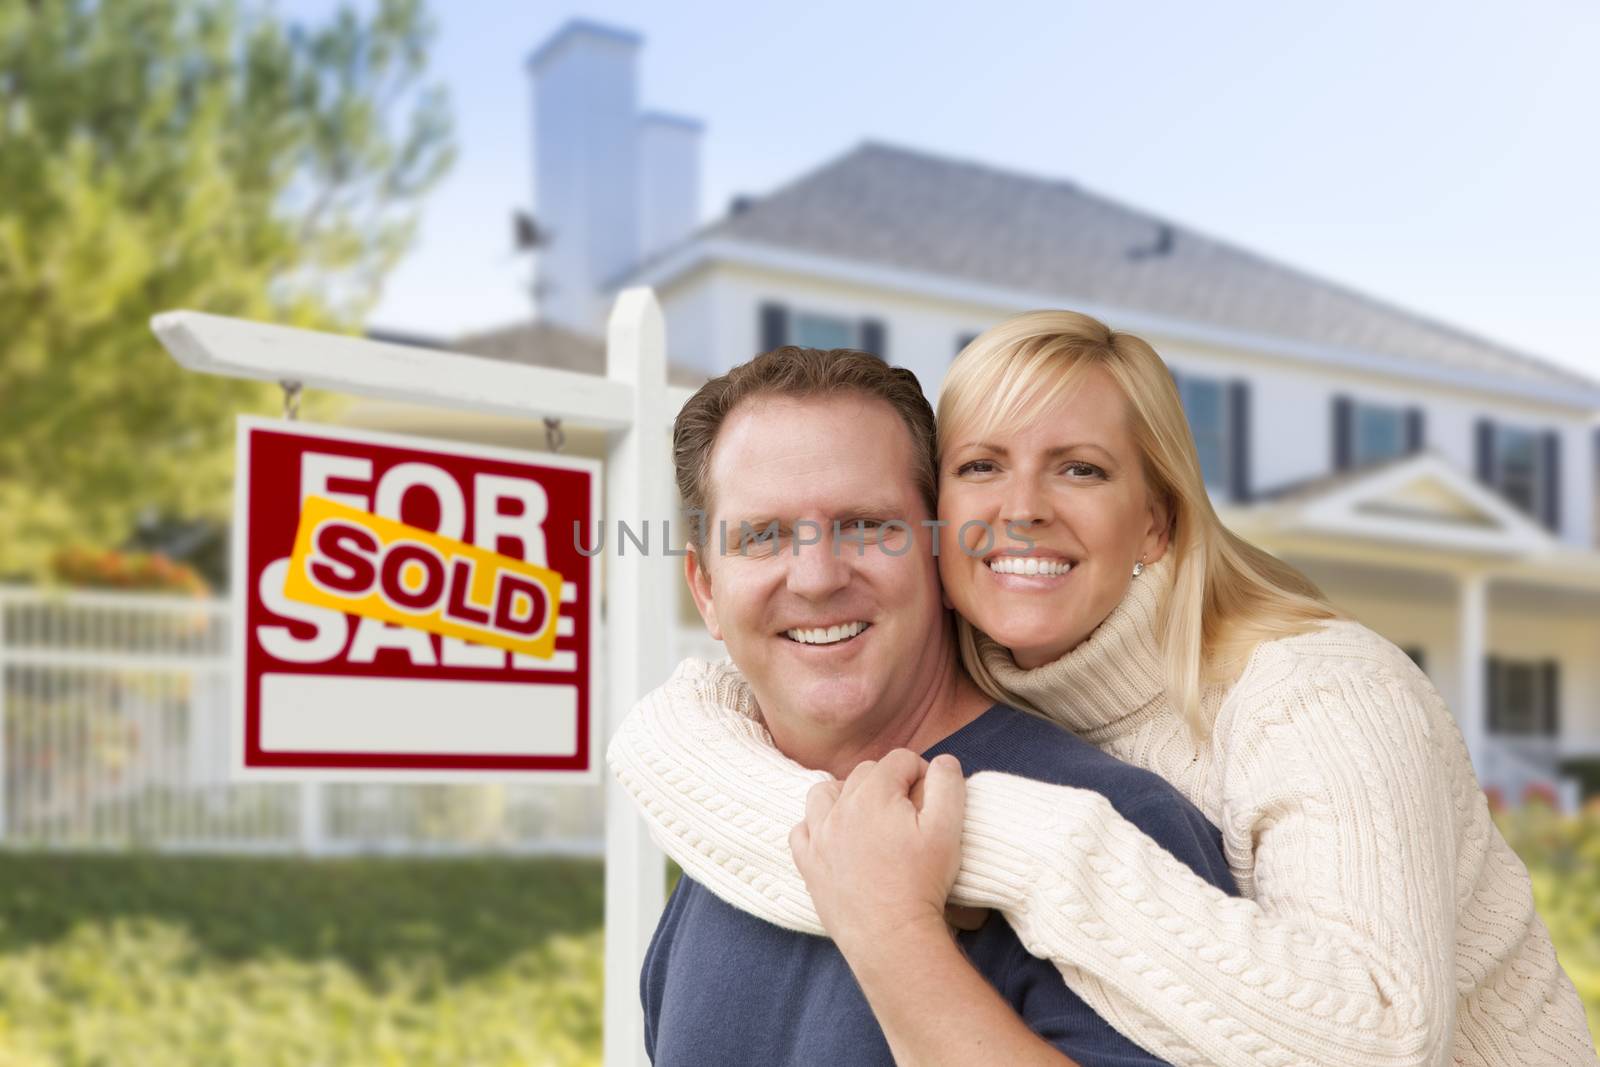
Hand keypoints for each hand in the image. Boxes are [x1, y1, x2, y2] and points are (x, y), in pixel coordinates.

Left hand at [788, 749, 966, 958]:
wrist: (891, 937)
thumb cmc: (923, 883)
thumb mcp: (948, 829)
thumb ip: (948, 784)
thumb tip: (943, 761)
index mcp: (874, 794)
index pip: (899, 759)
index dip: (921, 771)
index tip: (931, 796)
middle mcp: (839, 808)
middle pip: (864, 773)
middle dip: (888, 782)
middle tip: (908, 811)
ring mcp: (819, 836)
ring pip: (824, 793)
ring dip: (845, 795)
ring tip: (868, 815)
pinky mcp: (808, 864)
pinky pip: (801, 830)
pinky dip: (815, 827)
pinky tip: (835, 839)